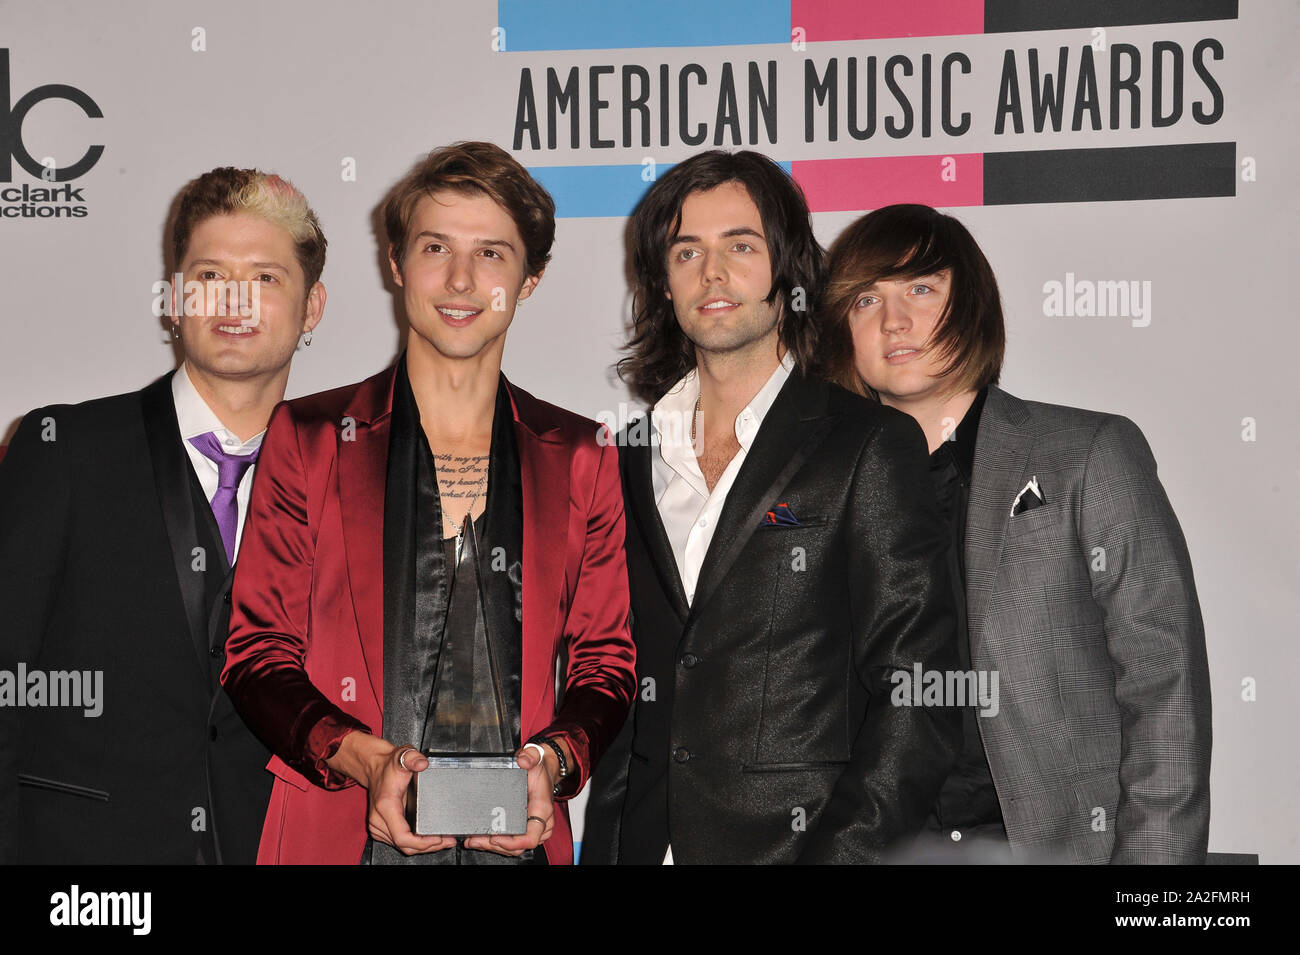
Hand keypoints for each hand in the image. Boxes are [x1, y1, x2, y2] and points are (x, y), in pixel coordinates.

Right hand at [328, 732, 455, 854]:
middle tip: (448, 840)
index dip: (422, 843)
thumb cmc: (389, 765)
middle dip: (428, 847)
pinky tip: (428, 839)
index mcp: (386, 806)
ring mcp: (378, 826)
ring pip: (401, 847)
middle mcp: (378, 820)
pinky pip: (398, 842)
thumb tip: (422, 764)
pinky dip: (414, 843)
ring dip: (422, 847)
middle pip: (404, 846)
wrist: (374, 767)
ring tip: (442, 841)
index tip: (439, 839)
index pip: (402, 837)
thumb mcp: (403, 756)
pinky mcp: (380, 828)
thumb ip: (413, 758)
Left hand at [462, 744, 557, 856]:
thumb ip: (530, 756)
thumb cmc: (540, 768)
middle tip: (476, 840)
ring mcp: (533, 827)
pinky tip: (481, 838)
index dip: (513, 842)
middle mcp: (540, 822)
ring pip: (514, 847)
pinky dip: (496, 843)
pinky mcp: (525, 827)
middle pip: (519, 846)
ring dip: (493, 847)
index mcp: (542, 809)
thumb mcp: (536, 757)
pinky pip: (512, 841)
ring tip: (474, 840)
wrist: (544, 769)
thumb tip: (523, 761)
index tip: (495, 837)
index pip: (531, 836)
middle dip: (496, 846)